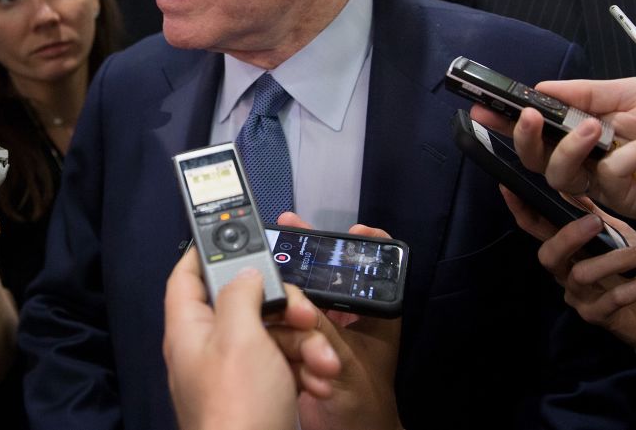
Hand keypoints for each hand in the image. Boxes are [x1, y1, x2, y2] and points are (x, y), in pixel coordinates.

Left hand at [163, 249, 339, 429]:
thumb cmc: (237, 407)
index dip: (206, 251)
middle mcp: (210, 348)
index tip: (236, 233)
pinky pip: (287, 365)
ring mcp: (238, 372)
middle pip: (247, 303)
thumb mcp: (238, 337)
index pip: (187, 277)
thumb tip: (246, 271)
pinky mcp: (263, 392)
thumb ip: (241, 293)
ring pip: (275, 335)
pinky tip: (322, 381)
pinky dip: (308, 368)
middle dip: (286, 307)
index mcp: (190, 329)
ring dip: (307, 343)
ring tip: (325, 364)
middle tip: (306, 313)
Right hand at [274, 213, 403, 429]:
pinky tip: (260, 301)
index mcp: (373, 316)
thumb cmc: (365, 407)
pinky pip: (284, 325)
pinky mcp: (301, 349)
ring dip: (285, 289)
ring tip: (268, 262)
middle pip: (329, 276)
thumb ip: (324, 328)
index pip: (375, 271)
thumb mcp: (347, 362)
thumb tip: (297, 298)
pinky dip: (274, 318)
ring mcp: (324, 333)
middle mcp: (349, 319)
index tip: (354, 229)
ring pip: (302, 298)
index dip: (368, 246)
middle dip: (308, 253)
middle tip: (290, 227)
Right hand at [472, 78, 635, 233]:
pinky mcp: (627, 202)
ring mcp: (604, 185)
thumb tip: (540, 88)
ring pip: (563, 177)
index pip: (536, 131)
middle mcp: (585, 161)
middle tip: (530, 116)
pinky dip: (633, 155)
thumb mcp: (630, 92)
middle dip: (526, 139)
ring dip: (571, 149)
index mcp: (581, 133)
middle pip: (536, 161)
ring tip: (595, 127)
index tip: (481, 108)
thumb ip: (585, 94)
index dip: (506, 123)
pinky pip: (611, 180)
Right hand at [499, 189, 635, 405]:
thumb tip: (573, 184)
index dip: (521, 210)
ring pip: (582, 275)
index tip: (508, 186)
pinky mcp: (599, 318)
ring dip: (616, 259)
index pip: (536, 229)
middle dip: (568, 236)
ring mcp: (580, 298)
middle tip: (595, 222)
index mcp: (568, 252)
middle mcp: (567, 275)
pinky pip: (613, 299)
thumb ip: (596, 215)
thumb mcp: (620, 237)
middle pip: (548, 256)